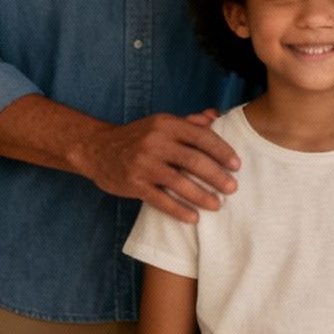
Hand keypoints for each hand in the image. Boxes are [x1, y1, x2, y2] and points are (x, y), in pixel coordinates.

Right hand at [75, 112, 238, 222]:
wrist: (97, 149)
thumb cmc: (137, 137)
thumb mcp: (160, 124)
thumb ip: (188, 122)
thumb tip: (215, 116)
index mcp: (166, 124)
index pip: (201, 136)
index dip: (222, 151)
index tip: (236, 165)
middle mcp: (155, 141)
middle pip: (193, 160)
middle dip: (216, 176)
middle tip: (232, 188)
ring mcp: (143, 163)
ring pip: (179, 182)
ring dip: (201, 195)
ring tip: (217, 205)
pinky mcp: (134, 183)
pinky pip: (160, 199)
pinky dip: (178, 210)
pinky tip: (193, 218)